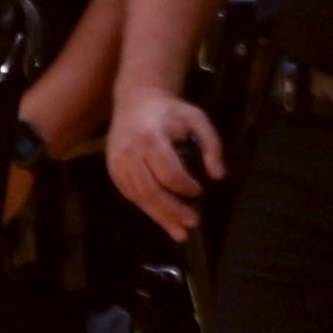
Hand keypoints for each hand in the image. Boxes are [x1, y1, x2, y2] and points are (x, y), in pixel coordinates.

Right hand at [104, 85, 221, 239]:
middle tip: (193, 223)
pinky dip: (148, 209)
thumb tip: (218, 176)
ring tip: (180, 232)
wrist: (136, 100)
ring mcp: (118, 163)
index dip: (185, 187)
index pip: (168, 173)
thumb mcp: (197, 118)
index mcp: (151, 137)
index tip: (200, 191)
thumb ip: (212, 144)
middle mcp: (130, 152)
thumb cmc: (170, 111)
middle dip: (173, 211)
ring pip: (139, 197)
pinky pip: (131, 195)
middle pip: (151, 191)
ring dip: (160, 217)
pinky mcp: (114, 170)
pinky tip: (163, 219)